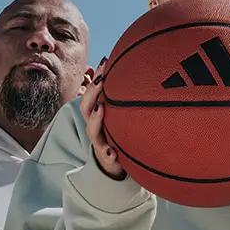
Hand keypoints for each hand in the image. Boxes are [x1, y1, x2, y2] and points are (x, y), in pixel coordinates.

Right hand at [82, 57, 125, 180]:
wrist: (118, 168)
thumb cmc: (121, 138)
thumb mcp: (122, 120)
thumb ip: (126, 103)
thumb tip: (143, 73)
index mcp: (98, 117)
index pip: (92, 94)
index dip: (97, 79)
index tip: (106, 61)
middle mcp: (96, 129)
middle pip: (86, 109)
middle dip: (92, 93)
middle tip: (102, 80)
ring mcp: (100, 144)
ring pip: (92, 132)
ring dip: (95, 119)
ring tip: (101, 107)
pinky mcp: (108, 160)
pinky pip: (106, 157)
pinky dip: (108, 154)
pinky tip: (113, 152)